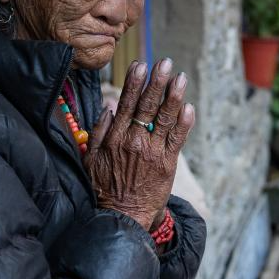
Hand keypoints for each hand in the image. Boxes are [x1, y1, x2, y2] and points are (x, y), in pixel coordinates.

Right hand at [84, 58, 195, 231]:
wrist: (122, 215)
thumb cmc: (105, 187)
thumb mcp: (91, 159)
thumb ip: (97, 132)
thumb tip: (107, 108)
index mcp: (115, 137)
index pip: (126, 103)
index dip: (134, 83)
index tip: (140, 65)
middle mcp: (134, 140)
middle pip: (147, 105)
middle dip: (156, 81)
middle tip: (164, 63)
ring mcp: (152, 151)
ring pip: (165, 118)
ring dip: (173, 96)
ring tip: (180, 77)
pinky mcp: (167, 163)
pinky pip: (178, 139)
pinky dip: (184, 122)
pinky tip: (188, 107)